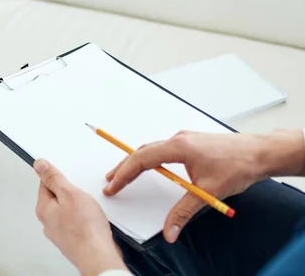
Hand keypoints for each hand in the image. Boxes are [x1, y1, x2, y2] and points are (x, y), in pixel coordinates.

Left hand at [34, 159, 126, 275]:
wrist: (98, 255)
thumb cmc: (85, 228)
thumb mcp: (69, 193)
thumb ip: (53, 178)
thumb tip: (39, 165)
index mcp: (43, 208)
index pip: (45, 183)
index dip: (57, 176)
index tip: (66, 174)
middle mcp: (48, 222)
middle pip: (57, 197)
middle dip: (70, 192)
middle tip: (81, 194)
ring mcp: (60, 232)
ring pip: (68, 210)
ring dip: (78, 206)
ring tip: (89, 208)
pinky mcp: (72, 239)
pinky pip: (76, 222)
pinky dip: (84, 218)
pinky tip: (92, 219)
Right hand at [104, 129, 304, 242]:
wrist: (260, 153)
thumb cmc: (238, 166)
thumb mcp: (208, 192)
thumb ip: (184, 212)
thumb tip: (170, 231)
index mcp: (178, 147)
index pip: (142, 159)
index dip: (124, 173)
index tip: (112, 185)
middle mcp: (178, 140)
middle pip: (142, 152)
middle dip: (124, 167)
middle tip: (110, 181)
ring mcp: (185, 140)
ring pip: (151, 149)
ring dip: (136, 162)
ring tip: (123, 174)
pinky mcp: (191, 143)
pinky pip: (162, 149)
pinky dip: (149, 158)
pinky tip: (150, 167)